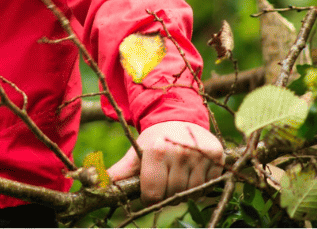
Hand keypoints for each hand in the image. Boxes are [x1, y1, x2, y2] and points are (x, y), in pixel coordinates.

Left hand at [107, 120, 224, 203]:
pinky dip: (201, 185)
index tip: (150, 190)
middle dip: (167, 194)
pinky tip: (194, 172)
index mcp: (156, 150)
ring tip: (179, 176)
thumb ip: (121, 171)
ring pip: (192, 193)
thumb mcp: (137, 152)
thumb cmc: (155, 139)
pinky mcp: (217, 155)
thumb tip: (99, 184)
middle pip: (173, 195)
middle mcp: (179, 151)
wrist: (181, 118)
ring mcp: (200, 154)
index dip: (150, 197)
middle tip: (166, 180)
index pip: (153, 193)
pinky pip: (209, 185)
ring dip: (185, 192)